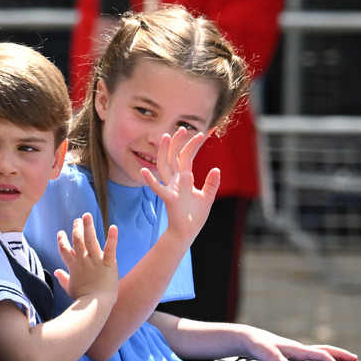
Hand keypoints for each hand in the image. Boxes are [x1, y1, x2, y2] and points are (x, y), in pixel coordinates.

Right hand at [54, 213, 118, 301]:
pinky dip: (112, 237)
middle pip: (77, 240)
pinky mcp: (108, 263)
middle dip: (77, 228)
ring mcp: (95, 261)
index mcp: (74, 266)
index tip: (61, 233)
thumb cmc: (82, 299)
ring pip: (90, 239)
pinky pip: (110, 248)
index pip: (65, 250)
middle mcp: (83, 260)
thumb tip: (56, 272)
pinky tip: (113, 227)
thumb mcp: (70, 288)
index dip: (62, 240)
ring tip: (87, 215)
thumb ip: (63, 278)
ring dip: (88, 226)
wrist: (94, 305)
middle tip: (78, 220)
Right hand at [141, 127, 219, 242]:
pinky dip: (150, 180)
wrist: (187, 232)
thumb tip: (216, 169)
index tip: (203, 133)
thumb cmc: (195, 216)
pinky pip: (158, 188)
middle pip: (174, 157)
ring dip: (165, 152)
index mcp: (185, 179)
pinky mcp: (169, 198)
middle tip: (182, 128)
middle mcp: (176, 181)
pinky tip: (144, 171)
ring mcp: (171, 188)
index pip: (187, 157)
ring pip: (165, 166)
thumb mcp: (207, 197)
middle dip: (178, 142)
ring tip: (165, 137)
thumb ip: (211, 183)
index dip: (193, 145)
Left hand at [241, 326, 358, 360]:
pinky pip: (310, 356)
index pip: (320, 354)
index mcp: (297, 348)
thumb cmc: (258, 346)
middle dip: (339, 353)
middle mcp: (298, 348)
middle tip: (355, 358)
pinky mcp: (290, 353)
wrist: (248, 338)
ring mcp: (295, 350)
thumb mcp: (269, 356)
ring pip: (318, 351)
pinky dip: (320, 359)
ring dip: (331, 355)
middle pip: (323, 349)